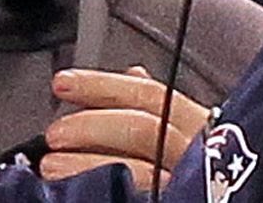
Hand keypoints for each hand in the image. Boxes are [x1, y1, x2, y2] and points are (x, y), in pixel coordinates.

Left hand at [42, 65, 210, 188]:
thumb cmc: (210, 172)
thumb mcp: (193, 131)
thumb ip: (162, 106)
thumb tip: (134, 72)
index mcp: (198, 125)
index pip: (148, 94)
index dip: (100, 85)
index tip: (62, 83)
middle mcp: (196, 154)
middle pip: (141, 128)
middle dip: (90, 126)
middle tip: (54, 133)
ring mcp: (187, 186)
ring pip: (136, 170)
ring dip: (86, 165)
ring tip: (52, 167)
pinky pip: (140, 197)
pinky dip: (109, 192)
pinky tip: (82, 192)